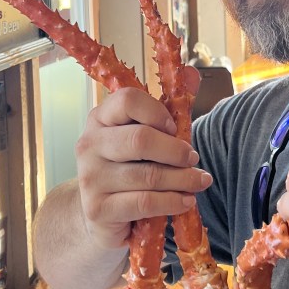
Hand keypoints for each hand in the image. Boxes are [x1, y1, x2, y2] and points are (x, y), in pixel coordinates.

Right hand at [75, 68, 211, 250]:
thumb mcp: (146, 136)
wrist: (101, 215)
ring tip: (199, 182)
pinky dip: (173, 201)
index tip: (174, 128)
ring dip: (183, 179)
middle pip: (140, 139)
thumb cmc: (128, 169)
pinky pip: (145, 202)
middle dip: (175, 150)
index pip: (127, 100)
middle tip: (193, 158)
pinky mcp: (98, 209)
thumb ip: (169, 106)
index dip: (157, 112)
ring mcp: (90, 178)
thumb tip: (191, 73)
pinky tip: (185, 201)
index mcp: (100, 119)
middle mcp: (89, 144)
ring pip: (148, 175)